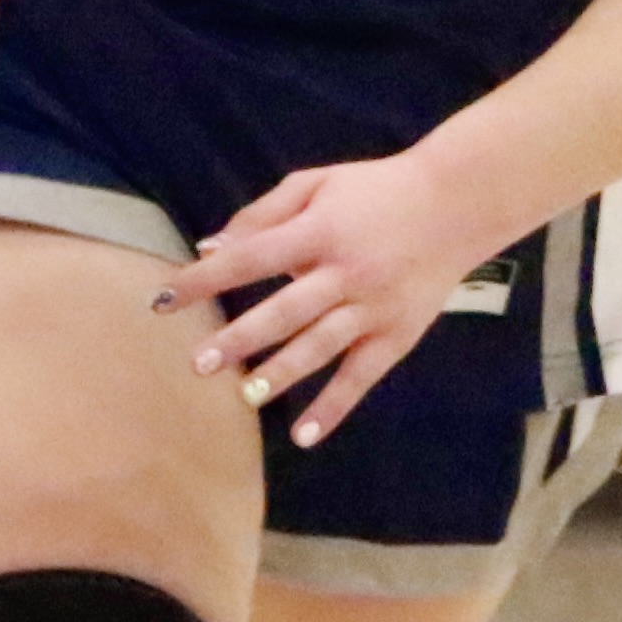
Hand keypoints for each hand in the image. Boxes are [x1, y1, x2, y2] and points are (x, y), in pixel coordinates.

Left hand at [156, 149, 501, 447]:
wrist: (457, 202)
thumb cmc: (375, 190)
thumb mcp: (316, 184)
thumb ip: (262, 215)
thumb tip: (210, 247)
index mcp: (319, 231)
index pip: (250, 258)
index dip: (204, 279)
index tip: (163, 299)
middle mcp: (344, 272)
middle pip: (284, 310)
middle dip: (239, 338)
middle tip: (198, 363)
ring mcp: (372, 307)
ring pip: (320, 347)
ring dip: (280, 374)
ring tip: (243, 395)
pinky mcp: (397, 334)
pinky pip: (361, 377)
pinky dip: (334, 408)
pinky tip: (304, 437)